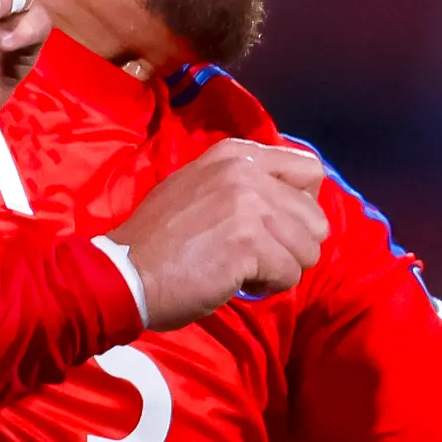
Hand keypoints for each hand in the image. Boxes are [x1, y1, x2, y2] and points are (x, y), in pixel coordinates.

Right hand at [104, 139, 330, 327]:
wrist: (125, 271)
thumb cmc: (158, 239)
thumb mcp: (199, 187)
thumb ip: (243, 184)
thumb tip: (288, 204)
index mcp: (236, 154)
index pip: (310, 170)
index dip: (302, 207)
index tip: (274, 226)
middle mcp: (246, 171)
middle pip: (316, 218)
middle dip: (293, 247)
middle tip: (256, 257)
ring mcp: (248, 205)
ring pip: (308, 250)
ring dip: (280, 269)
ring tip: (242, 269)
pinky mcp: (248, 242)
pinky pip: (289, 274)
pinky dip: (267, 287)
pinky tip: (234, 281)